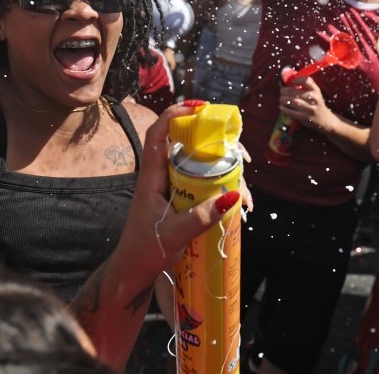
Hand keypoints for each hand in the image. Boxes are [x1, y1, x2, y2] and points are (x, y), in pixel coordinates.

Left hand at [107, 103, 241, 296]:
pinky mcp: (180, 199)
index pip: (158, 135)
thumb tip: (232, 196)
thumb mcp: (174, 235)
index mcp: (152, 177)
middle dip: (213, 142)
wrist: (133, 272)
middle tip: (239, 149)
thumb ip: (200, 218)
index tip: (198, 107)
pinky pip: (201, 182)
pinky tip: (237, 198)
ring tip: (244, 183)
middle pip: (185, 145)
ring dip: (222, 167)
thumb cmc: (145, 251)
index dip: (175, 115)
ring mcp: (171, 187)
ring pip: (197, 164)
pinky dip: (220, 185)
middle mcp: (161, 176)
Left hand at [278, 76, 335, 132]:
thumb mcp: (314, 93)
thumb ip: (302, 86)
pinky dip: (284, 109)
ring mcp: (310, 109)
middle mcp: (314, 98)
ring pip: (292, 101)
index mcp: (316, 90)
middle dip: (284, 91)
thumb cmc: (316, 103)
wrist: (325, 120)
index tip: (291, 82)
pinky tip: (281, 106)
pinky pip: (292, 112)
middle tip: (281, 92)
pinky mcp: (305, 117)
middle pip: (294, 91)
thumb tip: (282, 82)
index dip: (296, 79)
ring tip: (281, 99)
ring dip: (283, 99)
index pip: (306, 80)